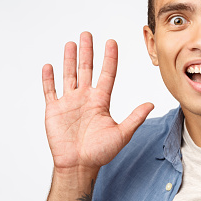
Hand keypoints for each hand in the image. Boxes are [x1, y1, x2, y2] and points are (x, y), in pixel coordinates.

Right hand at [41, 32, 153, 171]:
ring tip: (71, 43)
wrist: (79, 166)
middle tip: (87, 34)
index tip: (111, 42)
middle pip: (86, 69)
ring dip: (69, 59)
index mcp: (101, 101)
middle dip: (87, 51)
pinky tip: (49, 65)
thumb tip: (151, 104)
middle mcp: (85, 97)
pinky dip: (49, 79)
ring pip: (69, 75)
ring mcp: (69, 102)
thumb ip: (135, 117)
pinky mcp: (54, 110)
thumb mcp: (122, 133)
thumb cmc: (100, 152)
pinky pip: (50, 91)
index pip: (107, 74)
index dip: (109, 58)